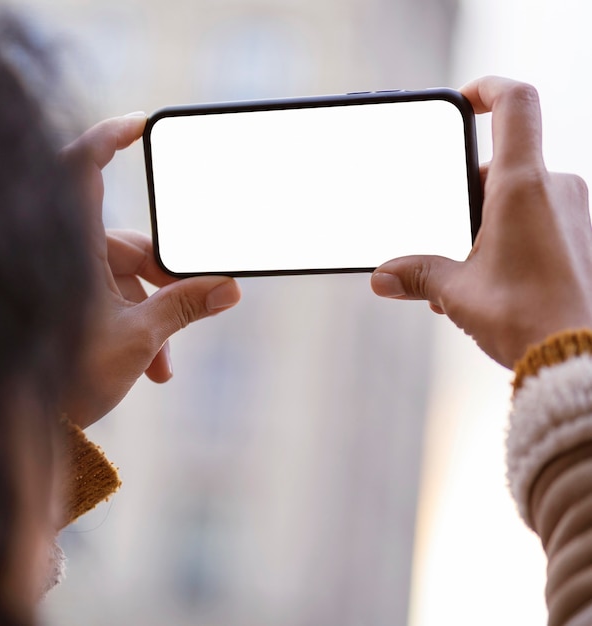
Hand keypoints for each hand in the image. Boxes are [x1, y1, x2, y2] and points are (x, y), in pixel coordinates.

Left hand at [61, 114, 240, 427]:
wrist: (29, 425)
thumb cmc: (67, 377)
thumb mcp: (137, 339)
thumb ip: (185, 307)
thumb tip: (230, 289)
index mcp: (72, 249)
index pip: (82, 171)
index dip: (108, 138)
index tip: (141, 126)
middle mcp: (69, 258)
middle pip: (133, 247)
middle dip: (168, 282)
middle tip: (202, 303)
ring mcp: (71, 284)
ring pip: (128, 282)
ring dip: (156, 316)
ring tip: (166, 361)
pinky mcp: (75, 306)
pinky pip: (115, 302)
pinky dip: (138, 326)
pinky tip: (153, 366)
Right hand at [371, 76, 591, 367]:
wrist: (578, 357)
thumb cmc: (526, 317)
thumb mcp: (458, 292)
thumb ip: (418, 275)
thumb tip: (382, 277)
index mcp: (522, 187)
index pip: (515, 104)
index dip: (487, 89)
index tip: (465, 101)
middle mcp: (555, 189)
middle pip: (502, 165)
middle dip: (468, 198)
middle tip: (448, 240)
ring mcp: (573, 212)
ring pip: (519, 198)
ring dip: (487, 225)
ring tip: (466, 272)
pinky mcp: (580, 237)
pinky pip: (538, 222)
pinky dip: (510, 240)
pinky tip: (490, 281)